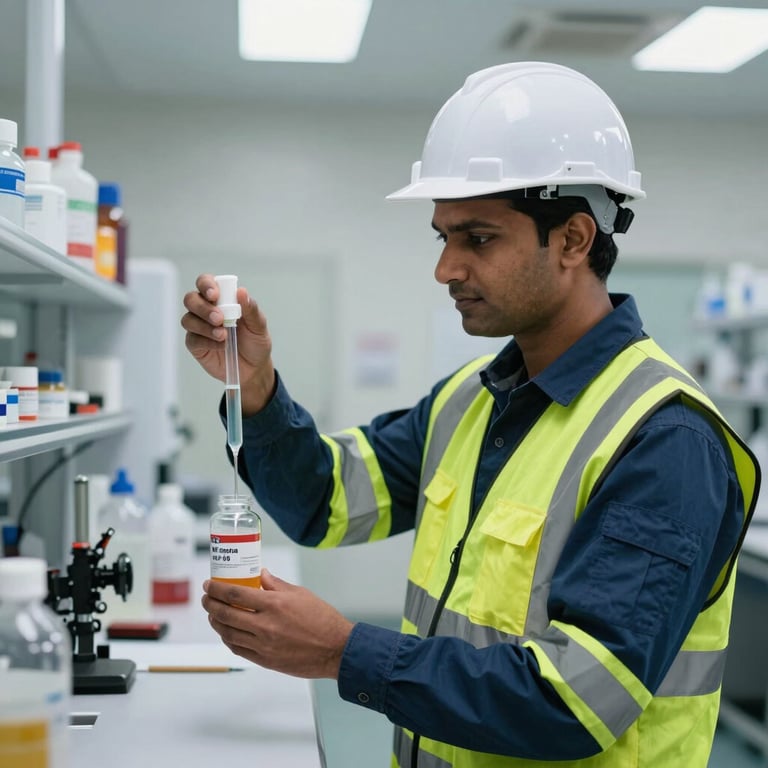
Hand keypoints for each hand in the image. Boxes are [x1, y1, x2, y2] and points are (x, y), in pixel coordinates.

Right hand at [181, 273, 275, 413]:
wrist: (254, 368)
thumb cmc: (255, 342)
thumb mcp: (259, 326)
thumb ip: (251, 309)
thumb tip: (241, 291)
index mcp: (221, 299)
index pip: (205, 282)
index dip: (206, 285)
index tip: (215, 295)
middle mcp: (206, 310)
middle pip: (191, 299)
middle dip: (203, 308)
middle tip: (220, 318)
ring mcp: (199, 327)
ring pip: (188, 319)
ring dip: (204, 326)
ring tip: (223, 335)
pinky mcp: (196, 344)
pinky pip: (192, 339)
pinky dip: (206, 341)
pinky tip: (220, 346)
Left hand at [201, 569, 353, 678]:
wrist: (335, 649)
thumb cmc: (322, 619)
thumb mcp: (300, 594)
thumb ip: (276, 585)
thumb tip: (260, 575)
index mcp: (274, 604)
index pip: (235, 595)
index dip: (217, 589)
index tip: (209, 584)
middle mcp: (265, 625)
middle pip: (226, 614)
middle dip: (211, 604)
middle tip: (207, 598)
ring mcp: (263, 645)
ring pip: (228, 634)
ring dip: (216, 623)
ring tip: (213, 614)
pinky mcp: (265, 660)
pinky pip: (238, 649)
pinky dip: (228, 639)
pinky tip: (227, 632)